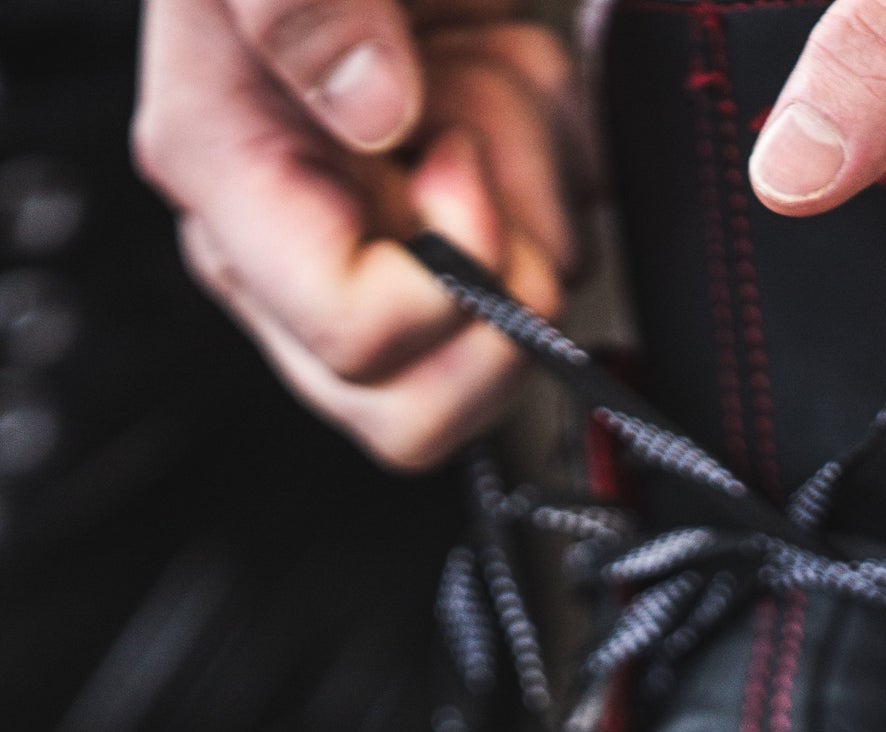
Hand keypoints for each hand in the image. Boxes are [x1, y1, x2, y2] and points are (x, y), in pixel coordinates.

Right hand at [134, 0, 591, 468]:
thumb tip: (373, 110)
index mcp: (223, 169)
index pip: (358, 344)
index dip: (446, 281)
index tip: (456, 154)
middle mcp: (285, 235)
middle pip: (415, 406)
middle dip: (494, 283)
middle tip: (484, 150)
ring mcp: (370, 236)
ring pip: (493, 342)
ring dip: (533, 195)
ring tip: (479, 69)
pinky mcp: (445, 222)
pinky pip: (545, 267)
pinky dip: (559, 163)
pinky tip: (504, 75)